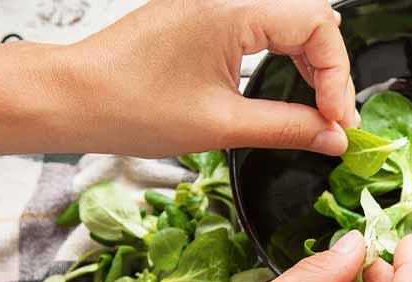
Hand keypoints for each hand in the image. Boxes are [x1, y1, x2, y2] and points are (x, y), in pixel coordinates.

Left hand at [66, 0, 358, 156]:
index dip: (337, 77)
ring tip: (318, 109)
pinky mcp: (205, 15)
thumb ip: (289, 128)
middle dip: (331, 71)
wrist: (73, 98)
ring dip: (310, 65)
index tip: (337, 119)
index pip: (318, 27)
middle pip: (311, 20)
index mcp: (231, 10)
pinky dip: (284, 57)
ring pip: (291, 21)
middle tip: (334, 120)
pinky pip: (263, 25)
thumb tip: (333, 137)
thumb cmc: (129, 106)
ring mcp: (214, 2)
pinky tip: (290, 88)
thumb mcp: (222, 126)